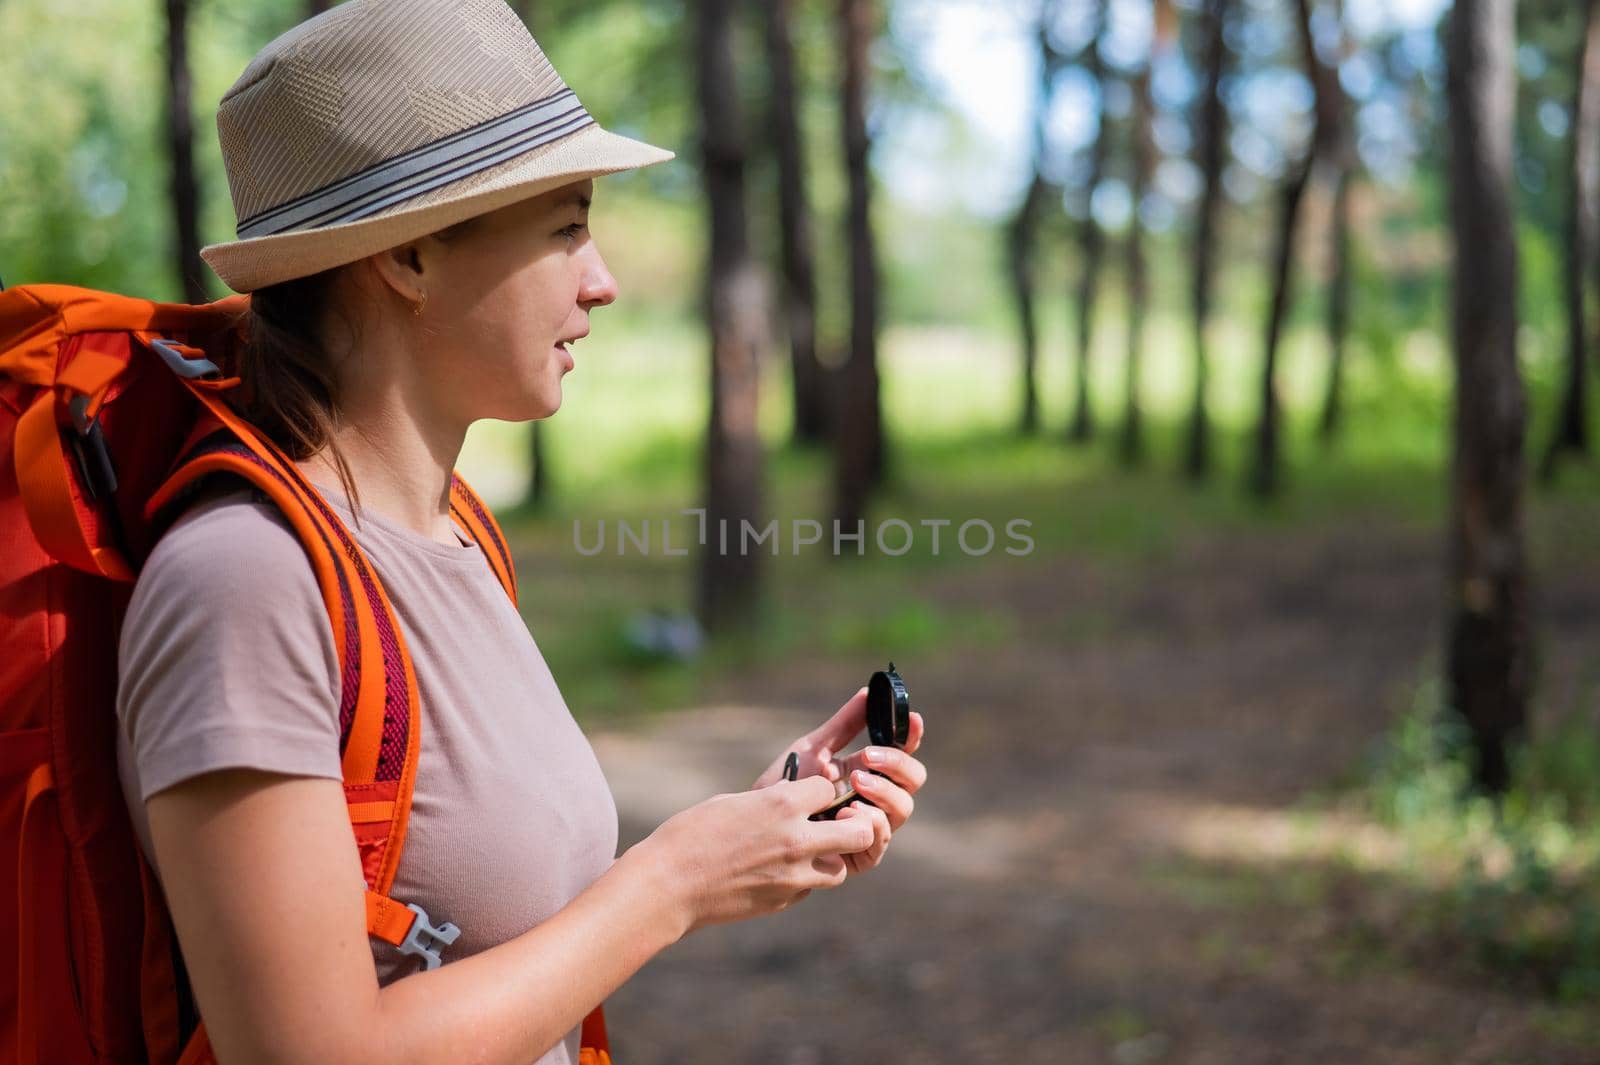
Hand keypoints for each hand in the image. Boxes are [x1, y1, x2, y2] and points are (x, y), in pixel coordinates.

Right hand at [637, 776, 877, 934]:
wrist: (668, 885)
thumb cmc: (690, 835)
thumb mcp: (732, 803)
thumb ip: (770, 802)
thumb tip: (792, 801)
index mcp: (781, 805)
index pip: (829, 789)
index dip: (821, 790)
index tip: (809, 795)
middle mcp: (797, 840)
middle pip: (858, 832)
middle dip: (852, 825)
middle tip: (836, 823)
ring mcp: (794, 876)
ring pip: (839, 868)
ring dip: (829, 857)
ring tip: (804, 852)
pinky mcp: (784, 901)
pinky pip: (810, 888)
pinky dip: (804, 879)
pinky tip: (778, 872)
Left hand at [753, 686, 926, 873]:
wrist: (758, 821)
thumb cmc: (786, 785)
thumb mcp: (813, 750)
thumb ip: (843, 725)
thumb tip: (867, 692)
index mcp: (871, 771)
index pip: (903, 753)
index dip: (912, 736)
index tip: (913, 719)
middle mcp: (877, 799)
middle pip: (912, 780)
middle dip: (896, 764)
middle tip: (867, 757)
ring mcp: (872, 827)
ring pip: (902, 809)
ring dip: (883, 791)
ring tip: (855, 781)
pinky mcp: (860, 855)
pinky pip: (880, 840)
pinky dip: (870, 823)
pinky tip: (847, 812)